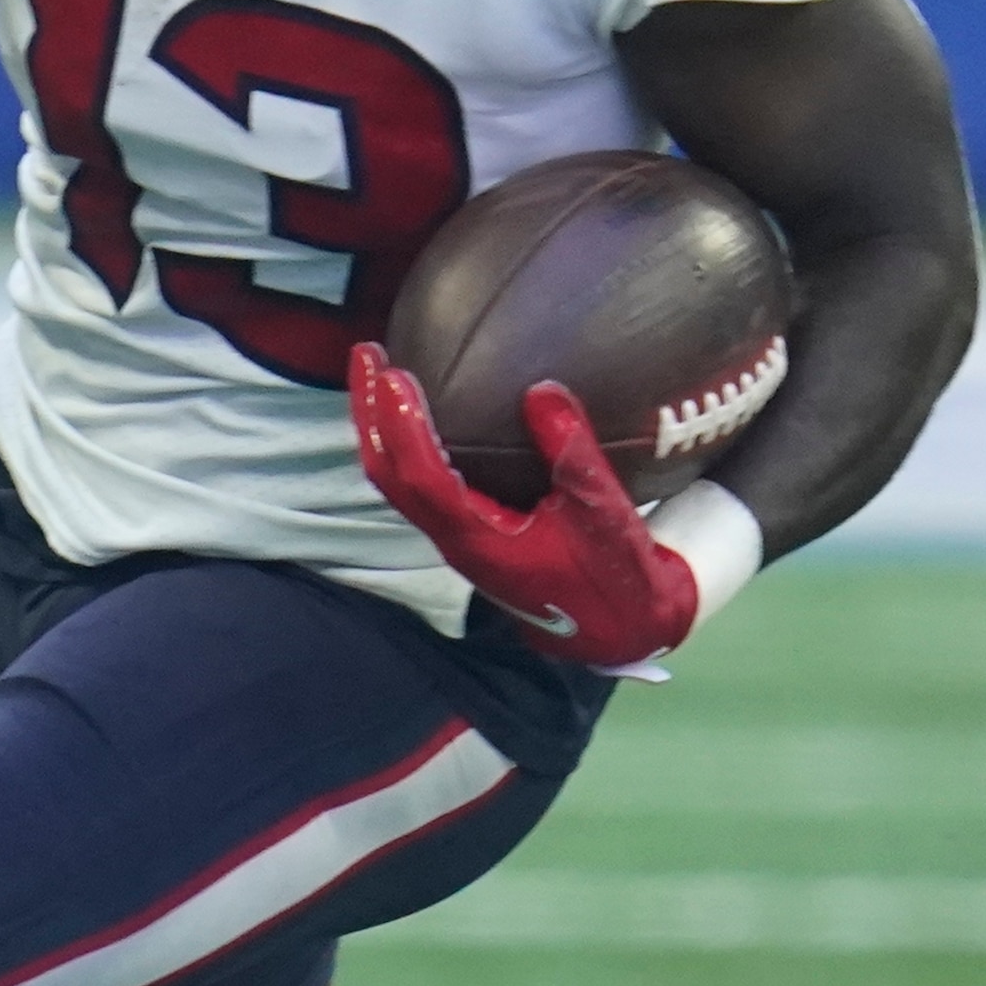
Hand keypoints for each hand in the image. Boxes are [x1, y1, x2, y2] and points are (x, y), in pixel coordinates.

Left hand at [349, 354, 707, 666]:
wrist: (618, 631)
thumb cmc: (612, 576)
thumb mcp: (604, 512)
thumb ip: (573, 452)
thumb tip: (542, 390)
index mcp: (478, 539)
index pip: (421, 476)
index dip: (402, 424)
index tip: (393, 373)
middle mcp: (454, 539)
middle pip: (389, 475)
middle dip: (370, 414)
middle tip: (367, 354)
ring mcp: (457, 538)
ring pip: (398, 481)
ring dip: (382, 427)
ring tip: (380, 373)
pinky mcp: (469, 533)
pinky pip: (421, 484)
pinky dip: (408, 442)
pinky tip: (421, 410)